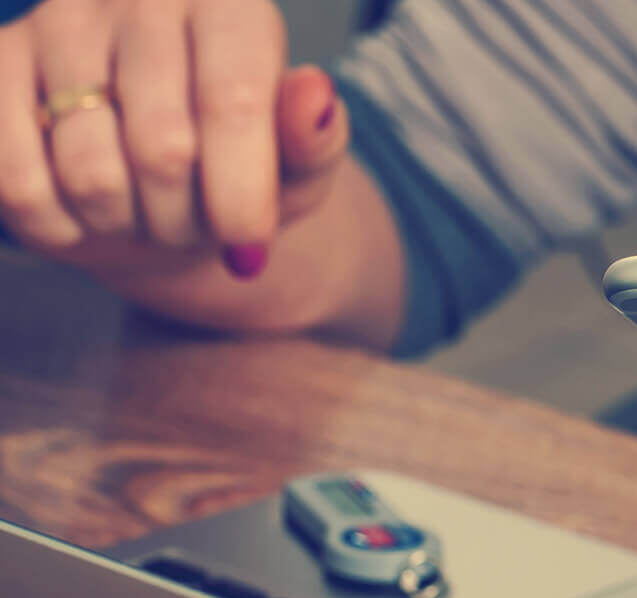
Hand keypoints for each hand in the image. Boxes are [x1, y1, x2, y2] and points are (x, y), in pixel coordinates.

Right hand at [0, 0, 346, 279]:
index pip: (231, 103)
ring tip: (146, 210)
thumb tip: (314, 96)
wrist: (161, 182)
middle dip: (186, 219)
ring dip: (127, 224)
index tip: (248, 244)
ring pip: (91, 174)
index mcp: (228, 5)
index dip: (240, 193)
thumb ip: (314, 140)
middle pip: (162, 149)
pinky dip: (60, 225)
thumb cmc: (240, 168)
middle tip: (195, 223)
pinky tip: (87, 213)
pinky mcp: (0, 63)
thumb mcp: (298, 167)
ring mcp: (59, 23)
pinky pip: (17, 181)